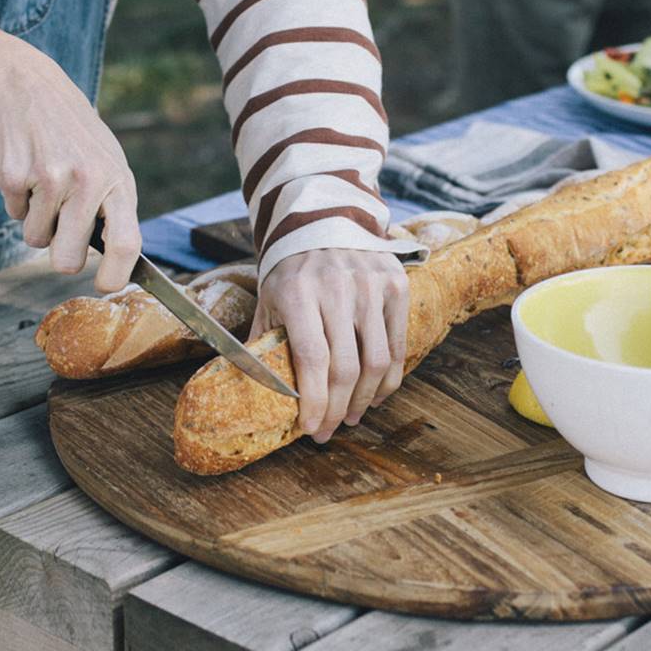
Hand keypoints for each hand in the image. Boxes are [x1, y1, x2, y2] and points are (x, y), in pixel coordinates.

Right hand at [0, 11, 139, 291]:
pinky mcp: (13, 175)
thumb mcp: (107, 162)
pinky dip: (16, 201)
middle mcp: (88, 182)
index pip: (127, 244)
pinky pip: (13, 215)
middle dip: (60, 257)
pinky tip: (25, 168)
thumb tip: (120, 262)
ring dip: (36, 221)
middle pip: (68, 260)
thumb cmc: (72, 134)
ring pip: (36, 240)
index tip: (105, 286)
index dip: (116, 276)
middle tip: (60, 231)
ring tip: (44, 181)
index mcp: (118, 182)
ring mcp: (50, 178)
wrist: (24, 84)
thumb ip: (114, 208)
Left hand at [249, 249, 408, 442]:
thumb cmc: (291, 269)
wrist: (325, 220)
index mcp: (298, 292)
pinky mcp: (396, 285)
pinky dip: (388, 379)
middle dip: (337, 409)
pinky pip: (397, 346)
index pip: (312, 358)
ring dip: (364, 400)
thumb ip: (263, 342)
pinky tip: (374, 394)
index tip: (311, 428)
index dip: (314, 401)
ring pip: (376, 361)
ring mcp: (371, 286)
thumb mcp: (269, 299)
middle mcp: (337, 288)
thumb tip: (254, 392)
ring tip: (351, 416)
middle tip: (329, 431)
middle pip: (345, 367)